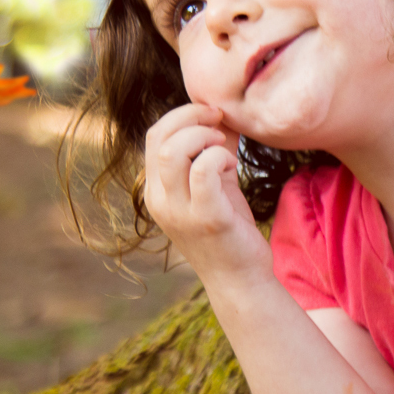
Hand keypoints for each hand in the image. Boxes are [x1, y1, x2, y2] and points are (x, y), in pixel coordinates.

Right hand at [143, 103, 273, 288]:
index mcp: (156, 190)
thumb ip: (213, 150)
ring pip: (174, 151)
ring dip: (204, 137)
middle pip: (160, 137)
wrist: (240, 279)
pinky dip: (219, 156)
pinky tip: (232, 166)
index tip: (213, 114)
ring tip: (223, 146)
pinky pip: (204, 170)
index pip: (154, 136)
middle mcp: (160, 200)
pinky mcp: (207, 218)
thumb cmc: (228, 229)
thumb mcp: (216, 184)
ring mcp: (180, 211)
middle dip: (193, 117)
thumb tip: (223, 114)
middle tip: (220, 123)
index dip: (183, 115)